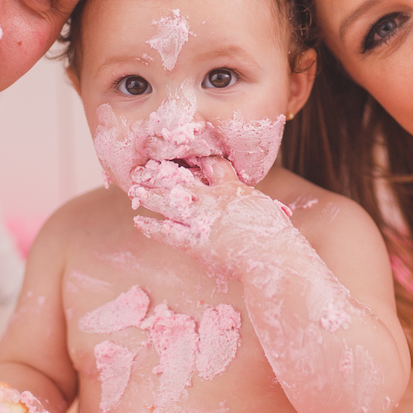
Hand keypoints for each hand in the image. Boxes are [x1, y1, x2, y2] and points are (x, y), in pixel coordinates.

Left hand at [131, 156, 292, 276]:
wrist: (274, 258)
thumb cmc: (278, 238)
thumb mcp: (267, 210)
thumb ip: (250, 203)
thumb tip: (249, 205)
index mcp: (234, 188)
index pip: (213, 165)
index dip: (196, 159)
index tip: (181, 154)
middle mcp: (214, 199)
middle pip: (181, 179)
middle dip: (160, 173)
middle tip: (142, 168)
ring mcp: (202, 220)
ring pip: (168, 201)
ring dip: (149, 195)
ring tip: (134, 189)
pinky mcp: (195, 243)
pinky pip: (167, 232)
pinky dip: (152, 227)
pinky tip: (139, 222)